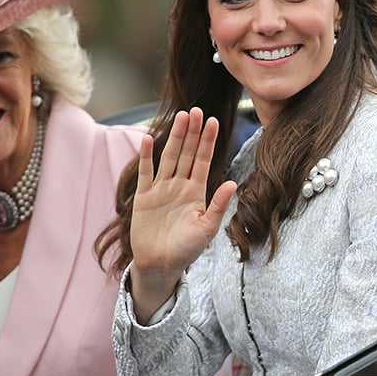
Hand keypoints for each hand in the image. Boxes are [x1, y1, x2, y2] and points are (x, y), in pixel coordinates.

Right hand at [129, 108, 236, 317]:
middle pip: (186, 152)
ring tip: (181, 117)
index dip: (208, 141)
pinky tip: (149, 139)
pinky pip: (146, 173)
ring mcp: (161, 189)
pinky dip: (147, 157)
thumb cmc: (186, 249)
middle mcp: (179, 185)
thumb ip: (218, 205)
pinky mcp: (144, 197)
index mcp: (196, 191)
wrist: (160, 265)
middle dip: (192, 132)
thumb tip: (232, 182)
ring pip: (168, 157)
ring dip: (174, 137)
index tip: (215, 121)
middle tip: (197, 110)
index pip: (203, 160)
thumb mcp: (207, 228)